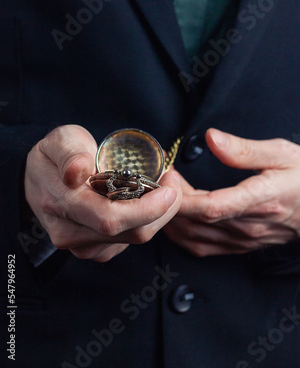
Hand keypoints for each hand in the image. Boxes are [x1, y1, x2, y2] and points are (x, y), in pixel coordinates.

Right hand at [24, 125, 180, 261]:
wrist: (37, 179)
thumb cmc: (53, 157)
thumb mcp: (60, 141)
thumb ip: (69, 152)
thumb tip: (78, 169)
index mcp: (62, 205)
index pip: (112, 219)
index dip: (149, 207)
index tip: (169, 186)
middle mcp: (72, 234)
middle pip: (133, 233)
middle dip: (164, 208)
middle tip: (172, 180)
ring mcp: (84, 246)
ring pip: (136, 238)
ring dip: (158, 213)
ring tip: (162, 185)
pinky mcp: (96, 249)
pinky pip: (131, 240)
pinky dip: (147, 219)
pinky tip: (146, 199)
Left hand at [164, 128, 299, 256]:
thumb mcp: (280, 153)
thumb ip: (243, 149)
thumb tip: (212, 138)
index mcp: (260, 200)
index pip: (213, 208)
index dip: (183, 196)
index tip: (168, 176)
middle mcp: (248, 225)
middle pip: (196, 222)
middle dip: (169, 201)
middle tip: (162, 176)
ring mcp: (242, 239)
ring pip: (194, 237)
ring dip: (171, 217)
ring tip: (165, 192)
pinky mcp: (238, 245)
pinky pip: (201, 247)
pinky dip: (180, 234)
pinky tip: (173, 217)